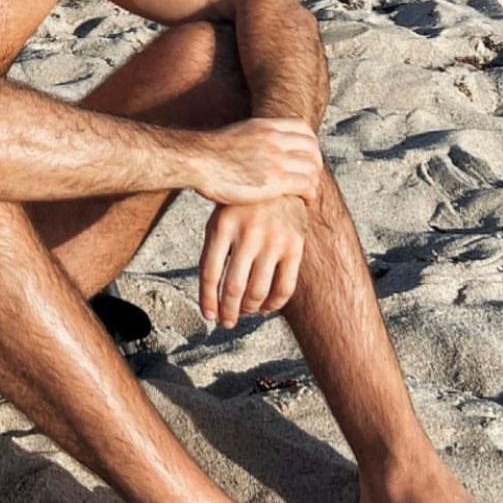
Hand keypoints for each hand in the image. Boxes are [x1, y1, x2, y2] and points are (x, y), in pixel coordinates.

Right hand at [197, 117, 322, 206]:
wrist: (196, 161)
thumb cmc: (208, 155)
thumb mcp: (237, 135)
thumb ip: (253, 139)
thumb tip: (255, 147)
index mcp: (265, 126)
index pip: (303, 129)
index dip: (310, 144)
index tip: (306, 158)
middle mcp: (274, 139)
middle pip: (312, 148)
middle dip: (315, 164)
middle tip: (310, 179)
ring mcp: (276, 159)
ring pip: (312, 167)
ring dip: (314, 181)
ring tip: (308, 193)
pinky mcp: (275, 181)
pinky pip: (306, 185)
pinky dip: (310, 194)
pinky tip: (304, 202)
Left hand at [199, 196, 308, 327]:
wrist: (279, 180)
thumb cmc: (242, 207)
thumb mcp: (221, 218)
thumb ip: (213, 251)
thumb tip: (209, 296)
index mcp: (222, 225)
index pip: (209, 273)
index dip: (207, 300)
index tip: (208, 315)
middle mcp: (248, 232)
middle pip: (233, 287)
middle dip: (227, 311)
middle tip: (225, 322)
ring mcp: (274, 239)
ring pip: (258, 291)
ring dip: (248, 310)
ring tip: (243, 312)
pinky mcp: (295, 245)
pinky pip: (285, 287)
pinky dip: (273, 304)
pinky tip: (265, 307)